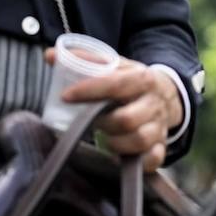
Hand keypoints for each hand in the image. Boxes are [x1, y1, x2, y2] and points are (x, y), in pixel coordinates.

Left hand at [45, 48, 182, 172]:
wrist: (166, 94)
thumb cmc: (131, 82)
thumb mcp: (115, 66)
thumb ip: (84, 60)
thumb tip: (49, 55)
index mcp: (143, 79)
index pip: (116, 84)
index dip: (89, 90)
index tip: (65, 96)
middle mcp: (153, 103)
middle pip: (127, 119)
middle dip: (102, 122)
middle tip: (90, 120)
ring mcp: (159, 126)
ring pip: (139, 141)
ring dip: (115, 143)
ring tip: (105, 136)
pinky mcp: (160, 146)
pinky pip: (153, 159)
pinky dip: (138, 161)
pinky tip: (122, 156)